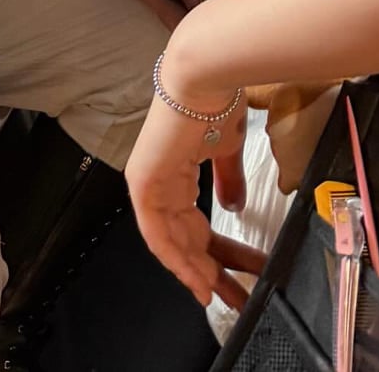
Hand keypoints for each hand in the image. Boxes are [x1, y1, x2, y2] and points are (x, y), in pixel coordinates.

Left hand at [126, 47, 261, 308]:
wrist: (202, 80)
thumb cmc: (215, 103)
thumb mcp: (225, 149)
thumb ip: (226, 180)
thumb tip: (235, 207)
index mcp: (172, 171)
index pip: (190, 222)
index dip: (210, 253)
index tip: (230, 277)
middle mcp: (155, 180)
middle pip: (182, 237)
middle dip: (209, 270)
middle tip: (233, 297)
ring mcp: (146, 182)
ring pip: (170, 241)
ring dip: (196, 271)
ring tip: (221, 296)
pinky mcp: (143, 183)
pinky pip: (157, 233)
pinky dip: (177, 260)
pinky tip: (197, 281)